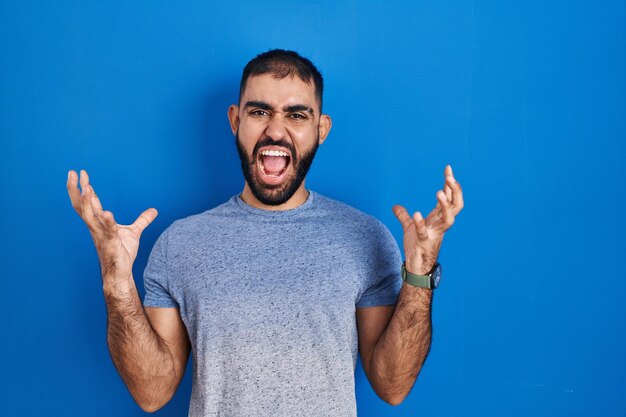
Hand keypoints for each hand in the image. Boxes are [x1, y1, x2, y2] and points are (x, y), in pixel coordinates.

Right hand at [67, 170, 157, 286]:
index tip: (81, 173)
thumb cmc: (122, 253)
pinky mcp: (110, 244)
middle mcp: (96, 227)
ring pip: (89, 216)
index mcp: (99, 223)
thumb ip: (142, 220)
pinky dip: (107, 222)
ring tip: (87, 187)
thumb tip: (154, 210)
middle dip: (75, 189)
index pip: (90, 202)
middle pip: (81, 206)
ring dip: (88, 202)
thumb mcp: (134, 232)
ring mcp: (101, 235)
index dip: (85, 187)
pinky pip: (108, 231)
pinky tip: (107, 213)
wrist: (120, 272)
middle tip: (71, 172)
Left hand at [392, 165, 463, 274]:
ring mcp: (434, 234)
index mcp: (438, 219)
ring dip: (445, 205)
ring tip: (439, 192)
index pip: (449, 198)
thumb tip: (395, 206)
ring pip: (448, 219)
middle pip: (456, 205)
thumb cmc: (417, 247)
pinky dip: (421, 223)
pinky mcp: (424, 242)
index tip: (448, 168)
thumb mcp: (410, 228)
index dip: (450, 183)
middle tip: (450, 177)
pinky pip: (424, 232)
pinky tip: (416, 213)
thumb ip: (404, 216)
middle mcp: (440, 225)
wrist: (416, 268)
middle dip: (455, 191)